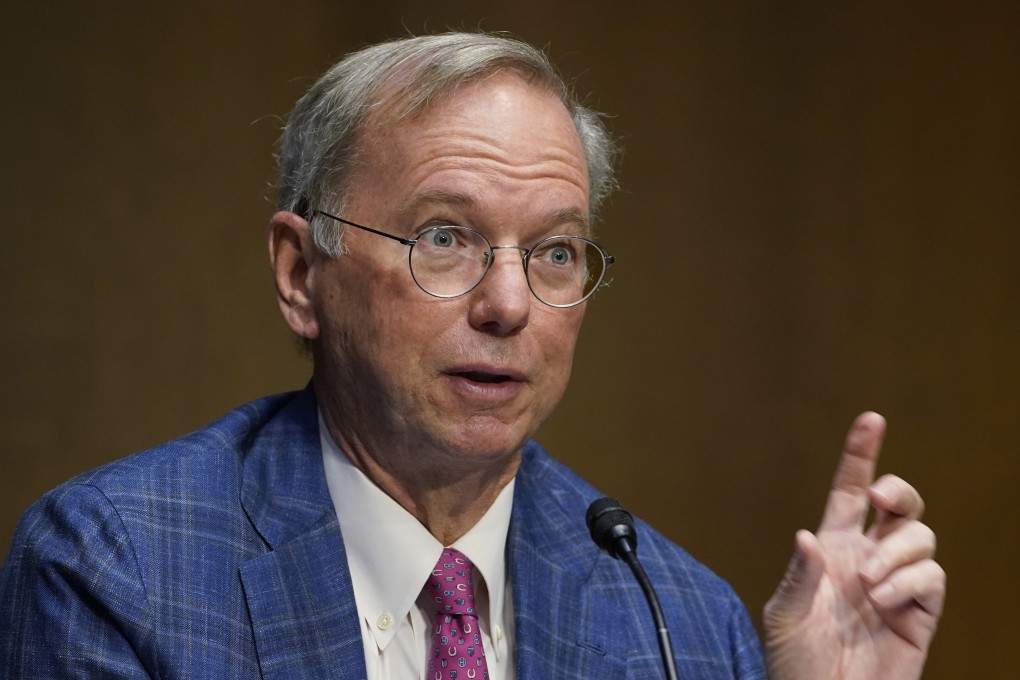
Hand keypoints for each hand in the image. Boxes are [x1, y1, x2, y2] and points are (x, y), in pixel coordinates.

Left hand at [763, 412, 945, 679]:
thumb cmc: (797, 662)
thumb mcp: (784, 616)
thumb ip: (798, 577)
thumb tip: (806, 536)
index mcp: (831, 548)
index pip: (848, 491)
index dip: (860, 454)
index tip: (871, 419)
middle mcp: (867, 558)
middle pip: (899, 505)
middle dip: (898, 489)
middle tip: (879, 497)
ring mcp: (896, 583)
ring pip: (919, 536)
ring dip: (896, 549)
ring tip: (868, 580)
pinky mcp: (920, 613)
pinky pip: (932, 578)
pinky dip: (909, 580)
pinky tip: (882, 598)